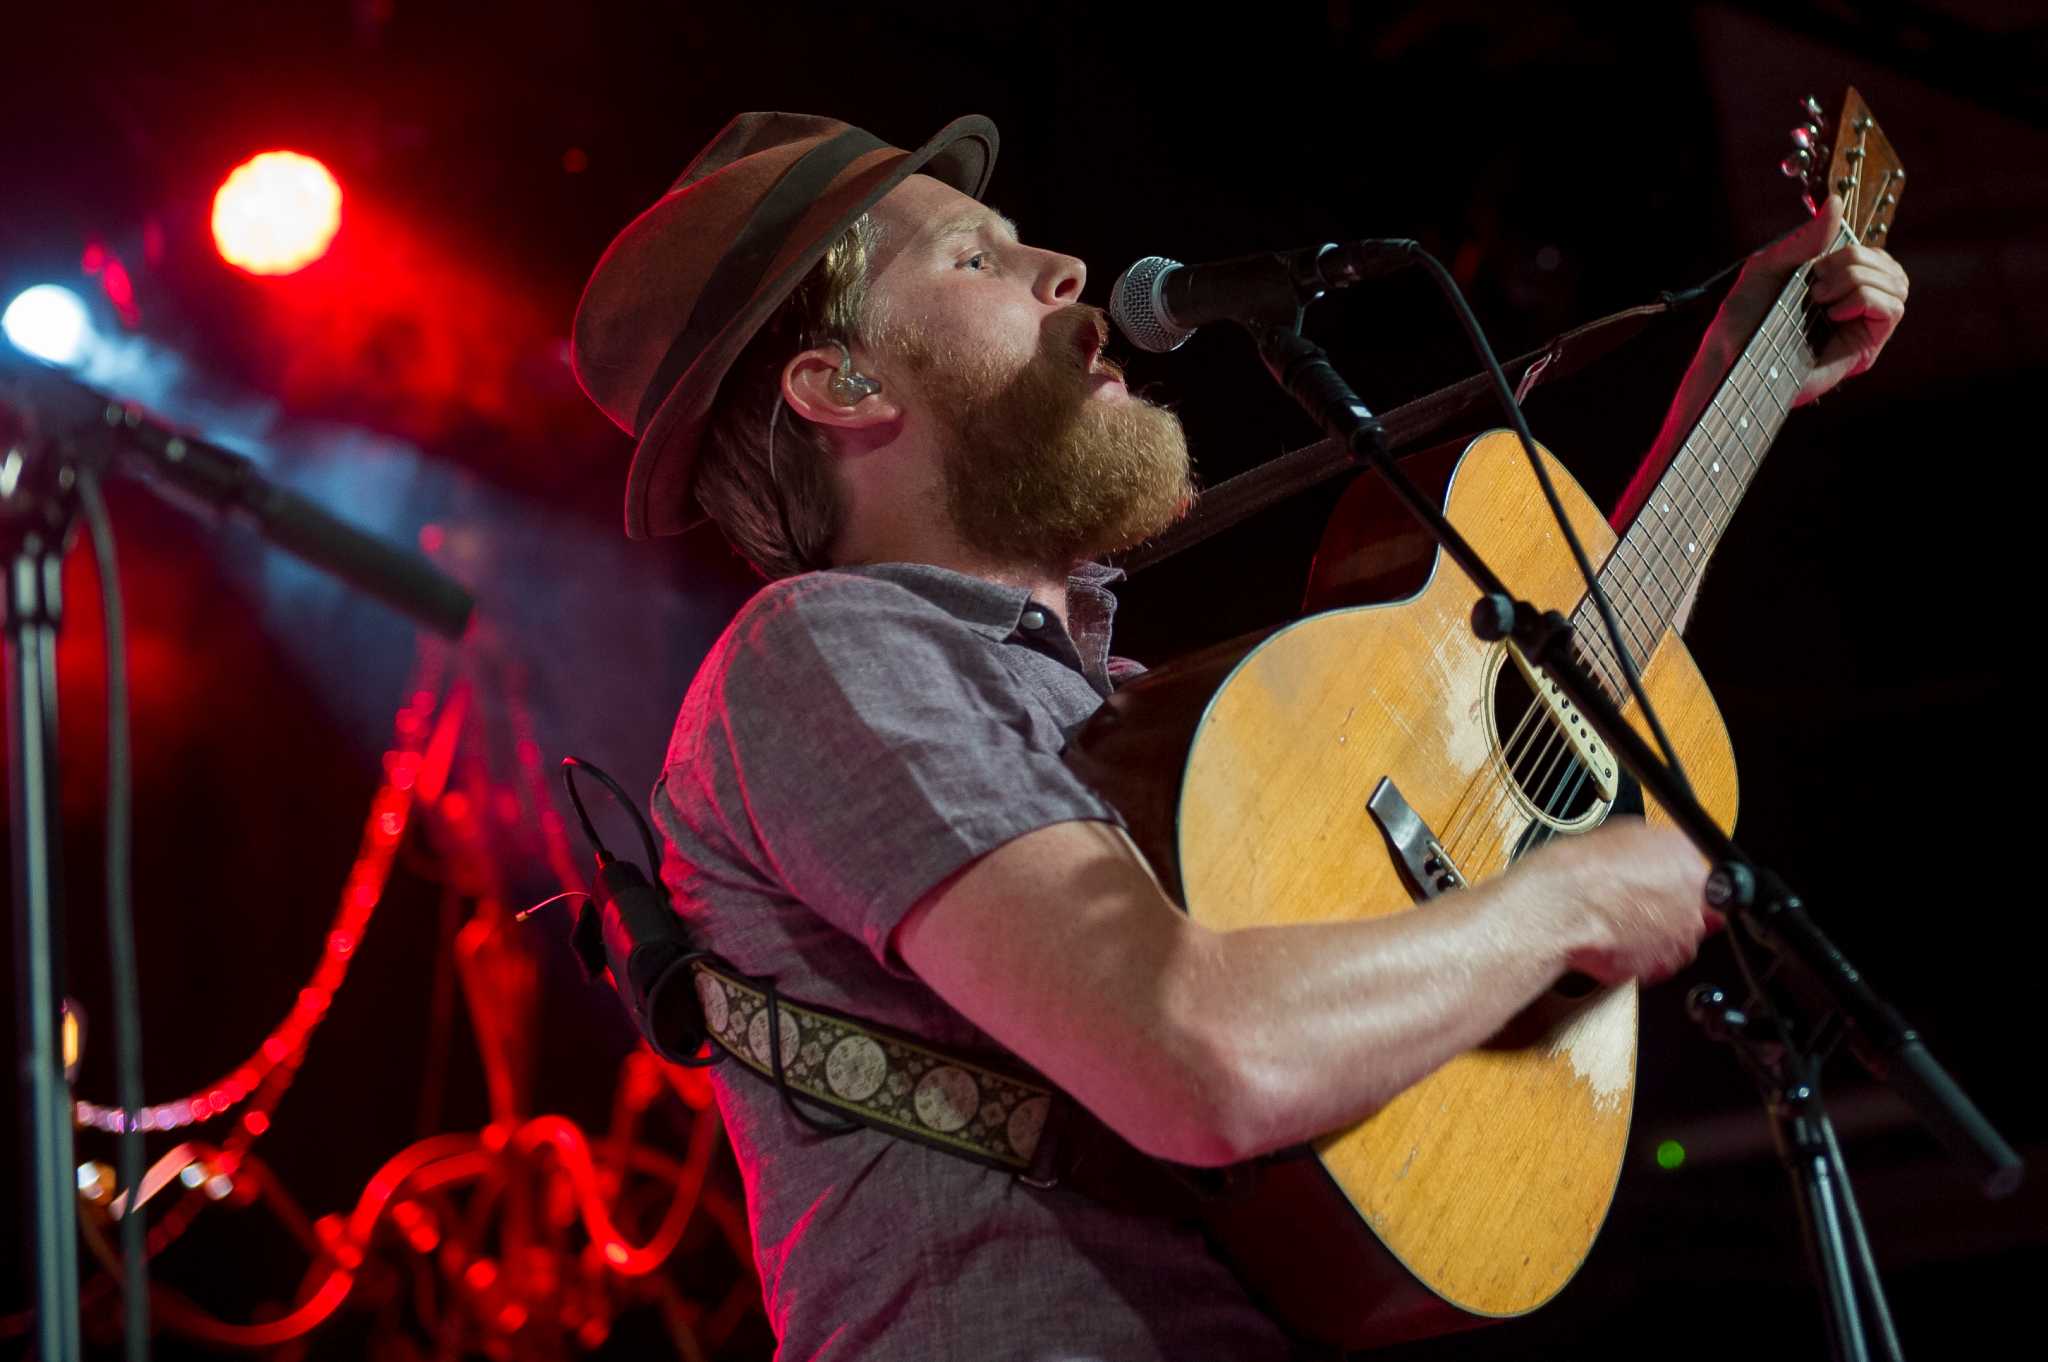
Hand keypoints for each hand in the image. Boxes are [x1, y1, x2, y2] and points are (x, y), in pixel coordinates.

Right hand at [1527, 818, 1723, 986]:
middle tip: (1639, 903)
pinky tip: (1617, 939)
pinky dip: (1642, 956)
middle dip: (1673, 910)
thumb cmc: (1582, 871)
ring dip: (1659, 935)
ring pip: (1679, 940)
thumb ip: (1659, 850)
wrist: (1558, 908)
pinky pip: (1657, 963)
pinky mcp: (1658, 968)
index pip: (1707, 879)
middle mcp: (1692, 904)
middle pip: (1696, 911)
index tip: (1667, 885)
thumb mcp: (1626, 832)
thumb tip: (1661, 857)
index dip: (1682, 883)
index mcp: (1689, 865)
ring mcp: (1678, 939)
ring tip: (1624, 922)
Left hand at [1717, 193, 1908, 406]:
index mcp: (1835, 283)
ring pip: (1895, 282)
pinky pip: (1892, 307)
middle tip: (1814, 285)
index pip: (1871, 252)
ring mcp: (1862, 326)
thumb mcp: (1768, 266)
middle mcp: (1853, 303)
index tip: (1813, 268)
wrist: (1730, 358)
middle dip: (1851, 262)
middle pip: (1886, 263)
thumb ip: (1804, 239)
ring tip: (1820, 299)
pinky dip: (1864, 299)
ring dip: (1856, 280)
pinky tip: (1833, 314)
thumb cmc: (1743, 316)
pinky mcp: (1866, 347)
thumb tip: (1837, 202)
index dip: (1849, 249)